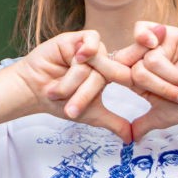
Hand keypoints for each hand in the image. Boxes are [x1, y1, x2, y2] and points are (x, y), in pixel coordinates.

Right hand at [2, 30, 142, 141]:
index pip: (130, 74)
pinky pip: (92, 41)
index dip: (135, 74)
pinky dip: (87, 51)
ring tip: (56, 92)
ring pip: (95, 63)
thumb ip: (114, 123)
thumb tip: (132, 139)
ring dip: (72, 82)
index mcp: (110, 74)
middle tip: (70, 110)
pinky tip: (76, 58)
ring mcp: (90, 48)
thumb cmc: (60, 101)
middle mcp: (102, 60)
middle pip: (108, 74)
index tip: (144, 81)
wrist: (33, 92)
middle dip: (85, 95)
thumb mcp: (91, 114)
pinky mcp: (77, 38)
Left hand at [120, 23, 177, 140]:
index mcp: (134, 79)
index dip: (111, 76)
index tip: (117, 81)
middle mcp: (140, 61)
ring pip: (147, 61)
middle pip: (132, 71)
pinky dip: (148, 38)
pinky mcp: (161, 33)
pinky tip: (155, 43)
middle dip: (157, 87)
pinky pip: (143, 31)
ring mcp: (150, 46)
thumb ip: (143, 125)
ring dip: (171, 77)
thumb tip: (129, 141)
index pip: (113, 75)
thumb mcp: (163, 116)